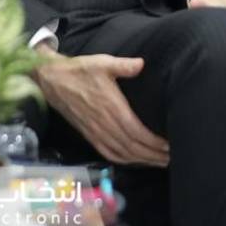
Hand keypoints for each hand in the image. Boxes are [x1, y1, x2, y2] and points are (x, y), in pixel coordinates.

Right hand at [31, 46, 169, 166]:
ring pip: (122, 153)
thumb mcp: (102, 63)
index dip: (153, 142)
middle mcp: (104, 124)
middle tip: (172, 158)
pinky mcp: (89, 135)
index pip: (136, 132)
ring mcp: (96, 132)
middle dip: (153, 155)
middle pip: (133, 147)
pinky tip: (135, 161)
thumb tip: (141, 64)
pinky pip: (109, 153)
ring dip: (142, 160)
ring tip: (160, 162)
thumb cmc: (80, 71)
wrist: (53, 80)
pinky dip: (124, 160)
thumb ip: (123, 65)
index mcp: (111, 108)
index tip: (169, 145)